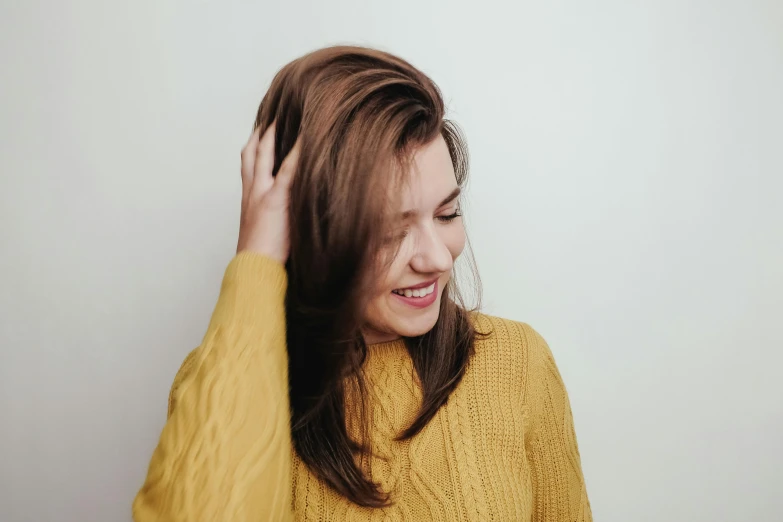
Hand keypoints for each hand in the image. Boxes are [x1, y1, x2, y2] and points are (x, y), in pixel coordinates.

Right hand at [236, 122, 298, 263]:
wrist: (254, 267)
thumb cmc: (261, 256)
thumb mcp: (265, 229)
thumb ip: (275, 214)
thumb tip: (291, 208)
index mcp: (249, 197)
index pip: (249, 164)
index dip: (253, 145)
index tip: (260, 131)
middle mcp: (252, 190)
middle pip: (252, 152)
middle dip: (262, 132)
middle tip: (271, 114)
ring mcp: (262, 192)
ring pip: (264, 154)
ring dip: (274, 133)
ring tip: (288, 116)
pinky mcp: (276, 199)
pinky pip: (287, 169)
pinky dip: (297, 153)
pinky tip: (307, 139)